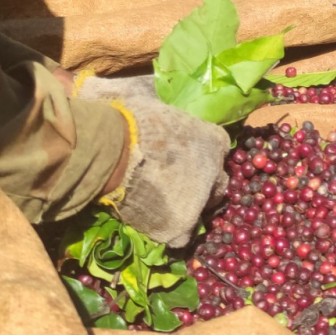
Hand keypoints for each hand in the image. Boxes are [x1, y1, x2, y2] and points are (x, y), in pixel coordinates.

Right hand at [77, 75, 229, 246]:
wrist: (115, 150)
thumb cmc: (135, 121)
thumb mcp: (164, 108)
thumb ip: (176, 118)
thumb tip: (166, 100)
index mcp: (215, 141)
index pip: (220, 153)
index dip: (204, 160)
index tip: (189, 163)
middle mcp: (215, 173)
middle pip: (216, 187)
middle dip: (202, 188)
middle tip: (175, 187)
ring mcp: (200, 202)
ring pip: (199, 212)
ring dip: (185, 210)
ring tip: (160, 204)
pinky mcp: (181, 226)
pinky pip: (181, 234)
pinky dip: (170, 230)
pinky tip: (155, 220)